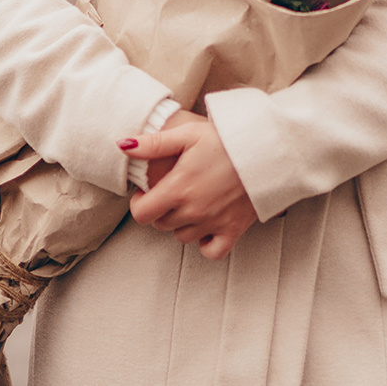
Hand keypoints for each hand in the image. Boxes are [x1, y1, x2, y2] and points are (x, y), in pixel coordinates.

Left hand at [122, 115, 257, 258]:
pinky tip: (206, 225)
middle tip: (171, 192)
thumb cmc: (224, 139)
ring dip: (181, 224)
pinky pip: (212, 252)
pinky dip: (205, 243)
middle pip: (160, 225)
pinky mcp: (233, 230)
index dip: (139, 203)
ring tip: (190, 203)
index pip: (141, 214)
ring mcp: (213, 223)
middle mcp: (193, 211)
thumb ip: (153, 144)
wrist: (264, 149)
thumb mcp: (187, 134)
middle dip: (160, 210)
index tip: (147, 192)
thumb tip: (122, 146)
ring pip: (182, 237)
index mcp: (178, 188)